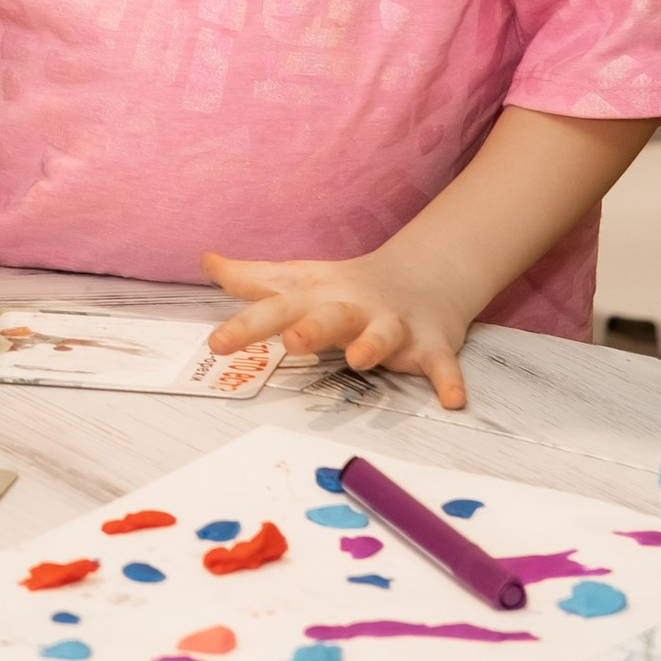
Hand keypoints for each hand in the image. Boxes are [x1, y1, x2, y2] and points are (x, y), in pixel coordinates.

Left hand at [205, 246, 476, 412]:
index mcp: (317, 299)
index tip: (216, 343)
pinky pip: (441, 364)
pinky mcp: (431, 344)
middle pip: (329, 316)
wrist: (421, 275)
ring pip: (384, 334)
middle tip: (292, 342)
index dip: (245, 326)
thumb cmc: (345, 288)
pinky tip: (453, 399)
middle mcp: (353, 310)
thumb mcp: (298, 280)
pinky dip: (449, 380)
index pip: (275, 309)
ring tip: (360, 359)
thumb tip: (206, 261)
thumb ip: (251, 280)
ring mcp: (393, 325)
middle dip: (312, 329)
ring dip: (373, 344)